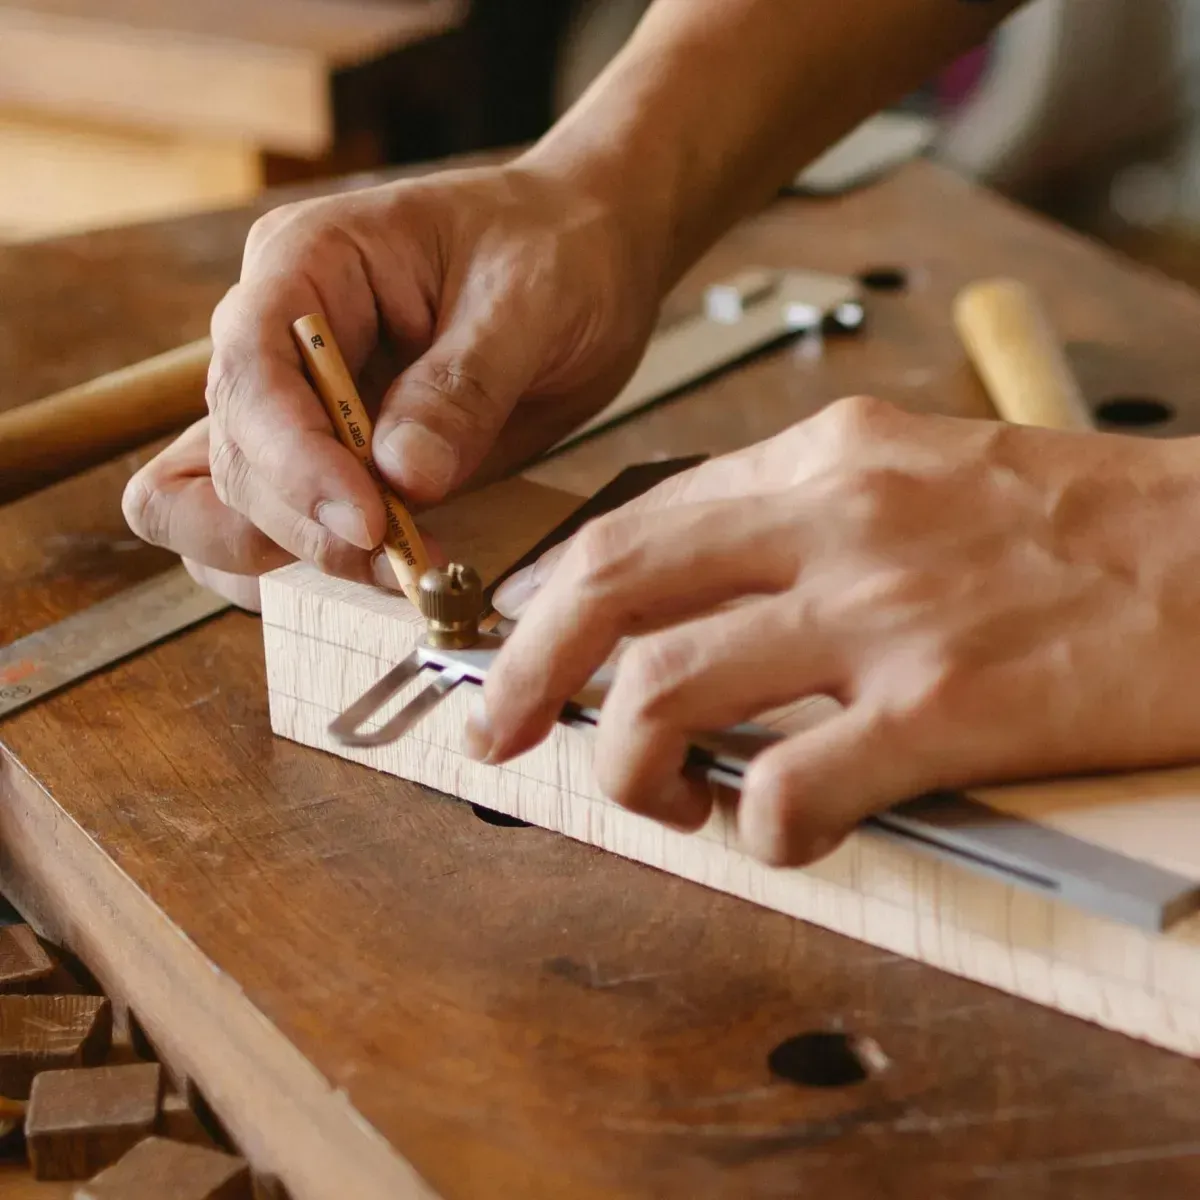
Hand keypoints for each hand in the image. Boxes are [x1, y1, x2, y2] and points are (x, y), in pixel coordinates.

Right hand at [122, 160, 662, 608]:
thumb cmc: (552, 250)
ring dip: (303, 555)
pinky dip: (311, 565)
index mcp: (307, 263)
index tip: (369, 520)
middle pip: (236, 453)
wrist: (587, 263)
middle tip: (405, 561)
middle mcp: (279, 337)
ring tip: (403, 570)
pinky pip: (276, 525)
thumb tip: (402, 479)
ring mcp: (298, 404)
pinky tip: (380, 575)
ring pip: (233, 504)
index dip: (295, 459)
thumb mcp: (527, 301)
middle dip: (309, 523)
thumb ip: (463, 388)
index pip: (252, 370)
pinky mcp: (332, 461)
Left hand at [470, 395, 1199, 865]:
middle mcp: (835, 523)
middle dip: (523, 668)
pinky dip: (757, 829)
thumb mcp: (922, 474)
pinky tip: (780, 836)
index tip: (521, 651)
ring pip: (667, 690)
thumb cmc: (1084, 523)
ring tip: (662, 799)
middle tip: (495, 729)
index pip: (632, 524)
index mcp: (823, 462)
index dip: (549, 598)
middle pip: (611, 589)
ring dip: (629, 764)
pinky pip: (790, 785)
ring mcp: (884, 612)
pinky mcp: (948, 707)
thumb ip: (806, 523)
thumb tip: (704, 594)